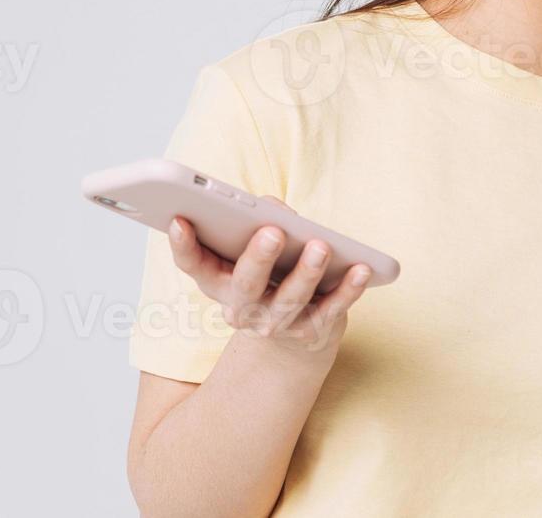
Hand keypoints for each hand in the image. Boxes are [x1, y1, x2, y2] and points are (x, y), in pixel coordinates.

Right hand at [165, 196, 373, 358]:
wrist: (293, 331)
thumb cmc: (268, 270)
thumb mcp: (251, 246)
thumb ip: (257, 220)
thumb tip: (275, 210)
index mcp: (217, 281)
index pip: (192, 264)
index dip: (181, 245)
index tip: (179, 220)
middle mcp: (240, 308)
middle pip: (246, 285)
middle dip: (258, 258)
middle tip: (273, 232)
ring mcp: (275, 323)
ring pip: (290, 300)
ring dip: (307, 273)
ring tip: (321, 246)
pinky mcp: (311, 331)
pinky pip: (331, 309)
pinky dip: (348, 290)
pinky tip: (362, 268)